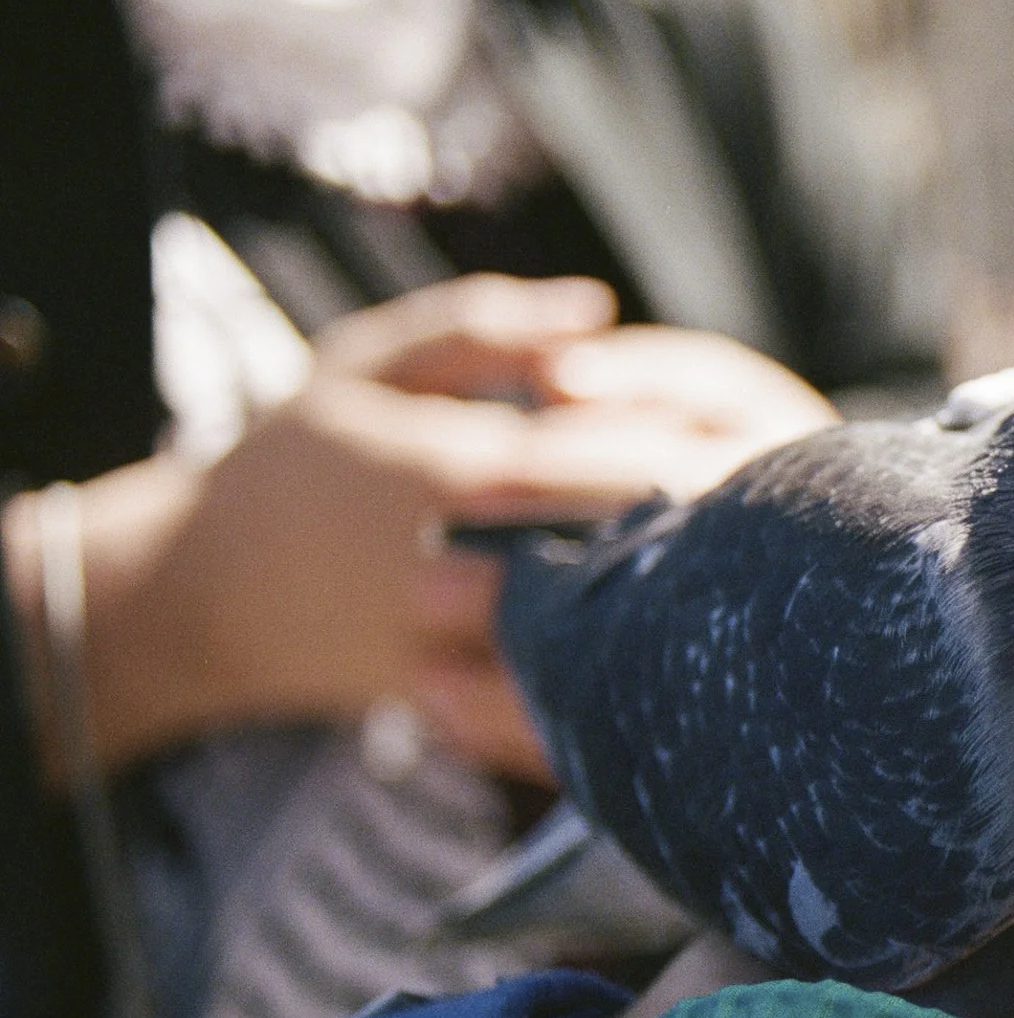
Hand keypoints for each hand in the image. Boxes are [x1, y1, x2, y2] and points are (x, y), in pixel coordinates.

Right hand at [4, 275, 834, 781]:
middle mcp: (462, 559)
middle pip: (629, 551)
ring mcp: (458, 642)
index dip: (702, 452)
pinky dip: (632, 695)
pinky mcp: (456, 701)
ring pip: (607, 640)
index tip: (779, 440)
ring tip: (778, 593)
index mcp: (450, 468)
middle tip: (811, 516)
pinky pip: (562, 710)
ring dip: (691, 617)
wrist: (196, 596)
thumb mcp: (364, 363)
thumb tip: (600, 307)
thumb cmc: (291, 461)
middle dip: (722, 534)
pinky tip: (696, 679)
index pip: (607, 458)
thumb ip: (481, 326)